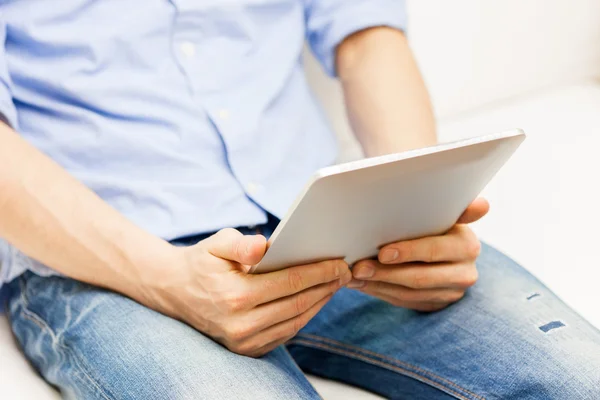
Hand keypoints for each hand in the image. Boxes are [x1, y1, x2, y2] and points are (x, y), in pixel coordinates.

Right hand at [143, 228, 351, 356]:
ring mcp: (244, 341)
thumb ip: (240, 245)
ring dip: (320, 302)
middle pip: (298, 304)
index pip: (289, 283)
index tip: (339, 263)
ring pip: (296, 321)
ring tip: (335, 284)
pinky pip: (286, 333)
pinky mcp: (247, 349)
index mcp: (234, 296)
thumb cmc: (202, 262)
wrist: (176, 291)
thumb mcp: (216, 243)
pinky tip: (315, 300)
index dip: (319, 272)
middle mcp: (240, 324)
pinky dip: (304, 316)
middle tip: (345, 272)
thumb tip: (265, 247)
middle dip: (327, 286)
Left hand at [349, 198, 488, 311]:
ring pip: (409, 293)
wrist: (448, 250)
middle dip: (385, 273)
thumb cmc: (439, 224)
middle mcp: (465, 273)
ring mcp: (451, 293)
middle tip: (358, 267)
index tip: (382, 252)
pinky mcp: (436, 304)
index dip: (408, 252)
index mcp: (467, 246)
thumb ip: (461, 209)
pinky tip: (362, 284)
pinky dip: (380, 292)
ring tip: (354, 276)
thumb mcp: (449, 214)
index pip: (434, 250)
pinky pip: (404, 302)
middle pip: (419, 277)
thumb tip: (483, 205)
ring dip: (378, 285)